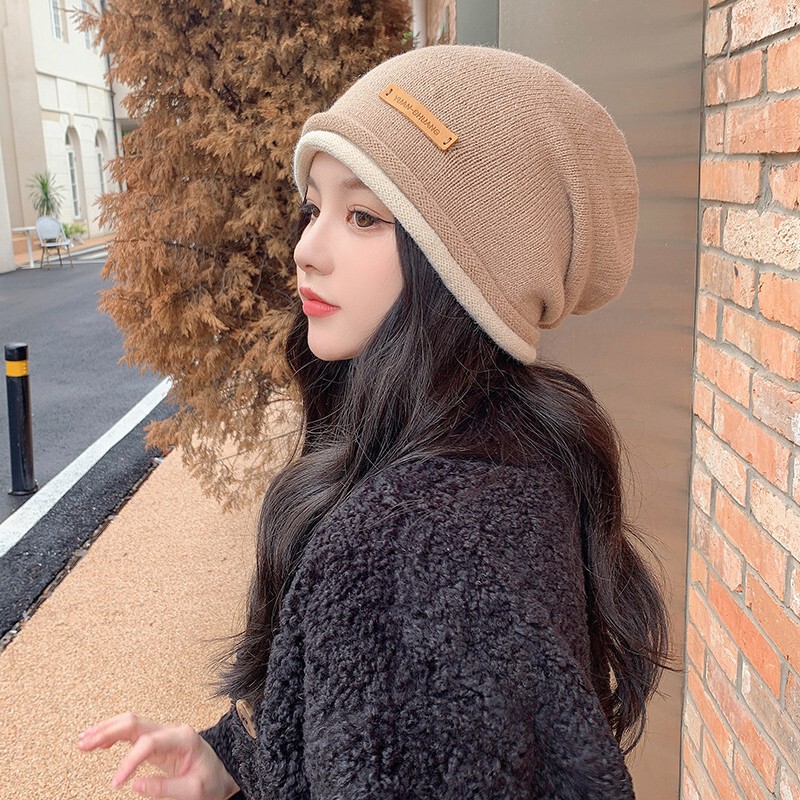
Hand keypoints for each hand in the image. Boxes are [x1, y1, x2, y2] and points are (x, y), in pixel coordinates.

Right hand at [78, 712, 239, 798]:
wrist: (221, 773)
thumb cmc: (210, 781)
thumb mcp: (194, 791)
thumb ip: (165, 788)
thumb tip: (134, 785)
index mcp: (183, 738)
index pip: (149, 742)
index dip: (129, 762)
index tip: (116, 784)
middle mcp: (171, 730)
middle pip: (135, 722)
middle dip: (108, 731)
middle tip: (84, 744)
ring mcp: (163, 733)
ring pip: (131, 723)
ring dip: (106, 729)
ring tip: (83, 741)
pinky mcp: (157, 740)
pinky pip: (132, 732)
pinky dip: (114, 735)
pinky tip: (99, 742)